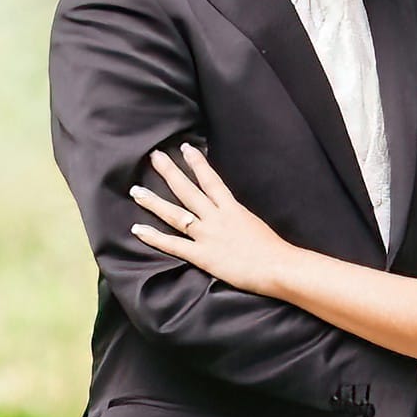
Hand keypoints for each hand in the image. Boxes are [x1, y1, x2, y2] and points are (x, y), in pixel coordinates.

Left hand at [126, 143, 299, 300]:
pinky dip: (154, 237)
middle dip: (169, 172)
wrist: (280, 267)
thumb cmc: (276, 251)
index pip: (211, 180)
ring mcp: (208, 235)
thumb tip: (234, 217)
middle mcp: (217, 218)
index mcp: (233, 209)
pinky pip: (173, 244)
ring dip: (154, 201)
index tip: (185, 148)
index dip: (197, 163)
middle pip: (188, 190)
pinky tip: (137, 229)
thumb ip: (240, 220)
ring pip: (175, 214)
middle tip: (154, 157)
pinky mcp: (202, 255)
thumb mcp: (257, 226)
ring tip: (136, 190)